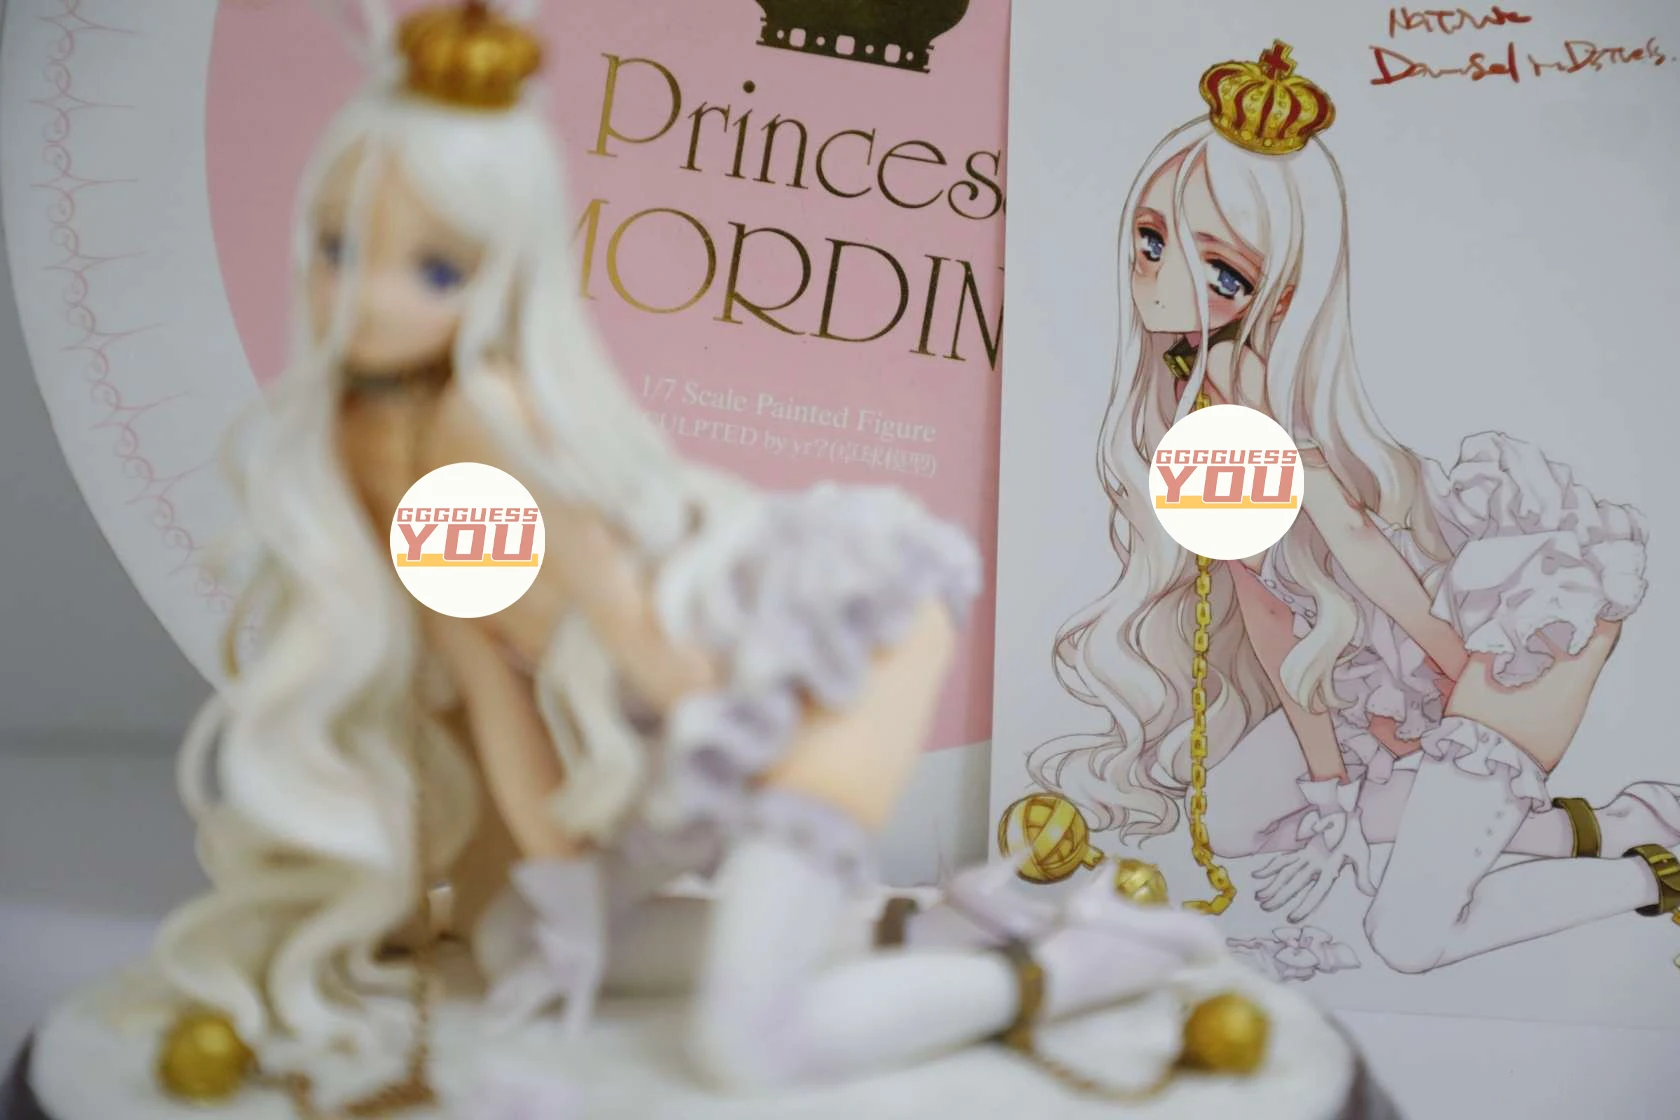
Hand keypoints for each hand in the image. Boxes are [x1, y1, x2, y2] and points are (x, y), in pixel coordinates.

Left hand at [1253, 778, 1376, 922]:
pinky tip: (1257, 875)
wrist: (1347, 815)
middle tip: (1264, 908)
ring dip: (1273, 886)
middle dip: (1280, 897)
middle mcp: (1316, 868)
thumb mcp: (1361, 853)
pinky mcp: (1302, 851)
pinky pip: (1283, 859)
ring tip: (1259, 897)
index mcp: (1331, 871)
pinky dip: (1270, 867)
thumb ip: (1363, 874)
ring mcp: (1307, 859)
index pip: (1317, 892)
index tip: (1292, 918)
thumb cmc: (1354, 835)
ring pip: (1286, 874)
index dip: (1305, 905)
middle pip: (1295, 885)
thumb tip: (1371, 893)